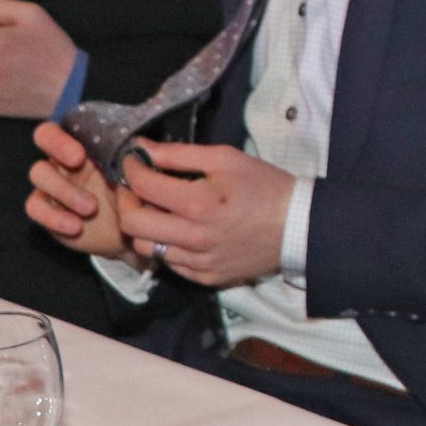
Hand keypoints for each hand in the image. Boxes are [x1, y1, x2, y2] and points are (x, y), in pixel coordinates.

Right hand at [27, 122, 143, 264]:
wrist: (132, 231)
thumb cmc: (137, 194)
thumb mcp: (142, 175)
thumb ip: (139, 157)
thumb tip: (140, 144)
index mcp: (87, 142)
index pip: (68, 123)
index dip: (64, 135)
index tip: (81, 154)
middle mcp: (65, 156)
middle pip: (44, 136)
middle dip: (58, 147)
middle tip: (78, 162)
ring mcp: (53, 182)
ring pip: (39, 173)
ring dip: (64, 189)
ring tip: (91, 208)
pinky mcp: (47, 209)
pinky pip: (35, 207)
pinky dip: (53, 216)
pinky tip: (75, 226)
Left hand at [114, 141, 294, 288]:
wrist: (299, 226)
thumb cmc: (265, 186)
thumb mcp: (225, 159)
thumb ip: (179, 154)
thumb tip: (141, 149)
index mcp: (198, 203)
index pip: (142, 186)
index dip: (131, 169)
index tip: (135, 161)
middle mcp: (192, 237)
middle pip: (131, 223)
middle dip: (126, 200)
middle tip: (137, 188)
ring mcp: (198, 262)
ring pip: (145, 247)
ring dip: (144, 226)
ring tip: (158, 210)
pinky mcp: (205, 277)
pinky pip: (169, 263)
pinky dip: (167, 245)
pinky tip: (181, 231)